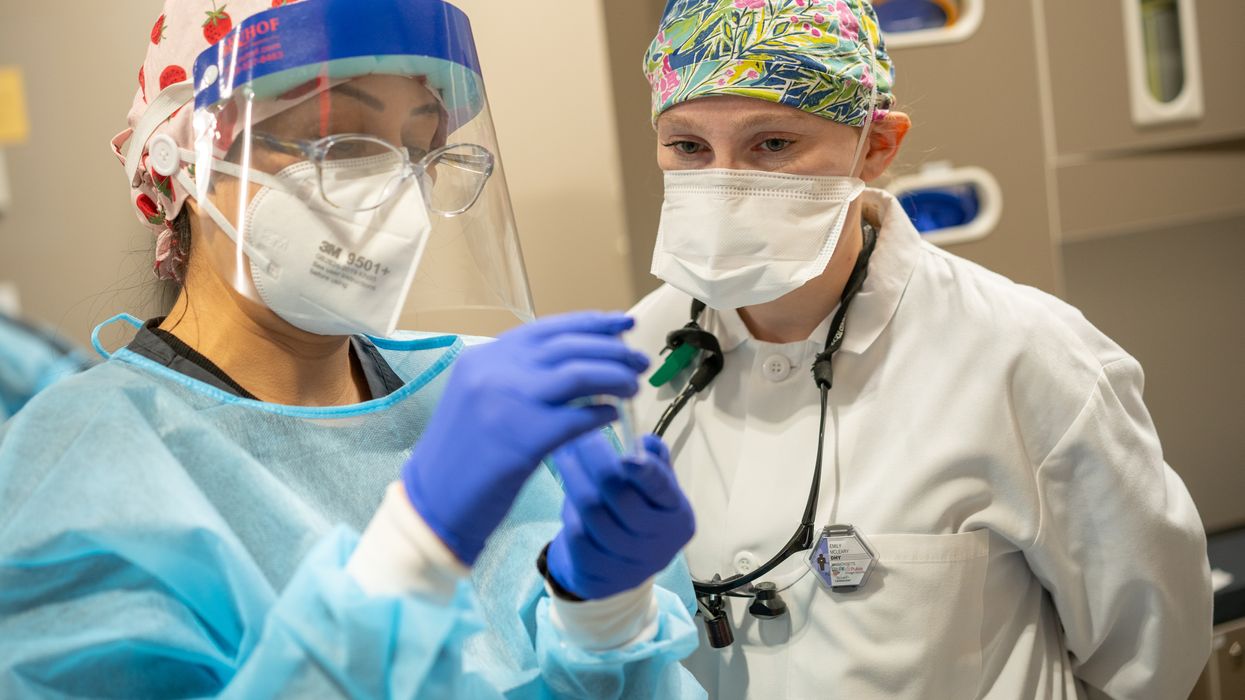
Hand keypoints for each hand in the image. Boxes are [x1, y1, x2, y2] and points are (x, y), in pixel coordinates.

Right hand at [403, 312, 649, 564]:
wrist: (433, 502)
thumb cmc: (462, 455)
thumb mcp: (480, 399)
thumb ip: (517, 377)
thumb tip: (574, 362)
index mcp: (484, 357)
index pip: (547, 329)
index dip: (590, 323)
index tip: (622, 323)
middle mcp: (494, 370)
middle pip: (569, 347)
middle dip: (612, 350)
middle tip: (639, 360)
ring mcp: (507, 401)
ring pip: (579, 375)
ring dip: (614, 377)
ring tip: (634, 386)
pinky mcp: (523, 436)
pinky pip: (578, 418)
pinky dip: (602, 414)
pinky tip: (614, 417)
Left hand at [547, 432, 694, 599]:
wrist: (618, 565)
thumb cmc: (638, 514)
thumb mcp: (653, 489)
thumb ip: (653, 462)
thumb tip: (644, 443)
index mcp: (678, 517)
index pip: (662, 490)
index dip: (645, 473)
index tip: (626, 455)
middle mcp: (660, 546)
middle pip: (622, 499)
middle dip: (595, 461)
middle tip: (576, 438)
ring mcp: (631, 568)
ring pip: (595, 516)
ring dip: (574, 480)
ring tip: (564, 457)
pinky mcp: (603, 581)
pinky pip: (578, 540)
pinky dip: (570, 513)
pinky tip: (567, 495)